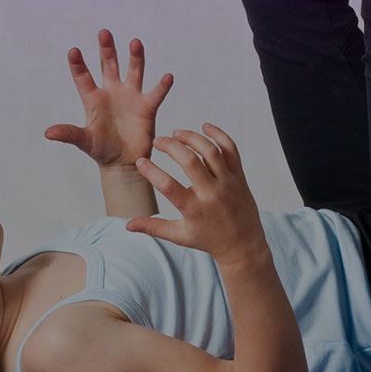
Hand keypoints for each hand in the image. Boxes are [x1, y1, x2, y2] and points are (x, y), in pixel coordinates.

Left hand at [45, 29, 173, 169]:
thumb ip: (69, 133)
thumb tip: (47, 133)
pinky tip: (168, 76)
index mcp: (94, 99)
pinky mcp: (146, 107)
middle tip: (103, 33)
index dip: (78, 64)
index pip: (83, 77)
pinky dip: (162, 86)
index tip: (73, 50)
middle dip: (107, 49)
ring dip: (135, 57)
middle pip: (109, 66)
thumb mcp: (84, 141)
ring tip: (135, 42)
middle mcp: (112, 92)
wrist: (123, 163)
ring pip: (133, 72)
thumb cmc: (101, 150)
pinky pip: (156, 93)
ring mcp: (130, 97)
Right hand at [126, 124, 265, 267]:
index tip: (140, 161)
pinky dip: (218, 134)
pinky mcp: (238, 175)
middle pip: (190, 162)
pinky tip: (204, 127)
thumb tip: (127, 224)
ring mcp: (227, 182)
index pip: (168, 187)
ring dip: (192, 138)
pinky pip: (230, 149)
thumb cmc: (207, 239)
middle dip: (171, 147)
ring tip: (176, 134)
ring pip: (210, 151)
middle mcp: (211, 193)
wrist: (243, 244)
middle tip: (158, 141)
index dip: (152, 172)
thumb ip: (153, 227)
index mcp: (194, 209)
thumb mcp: (179, 236)